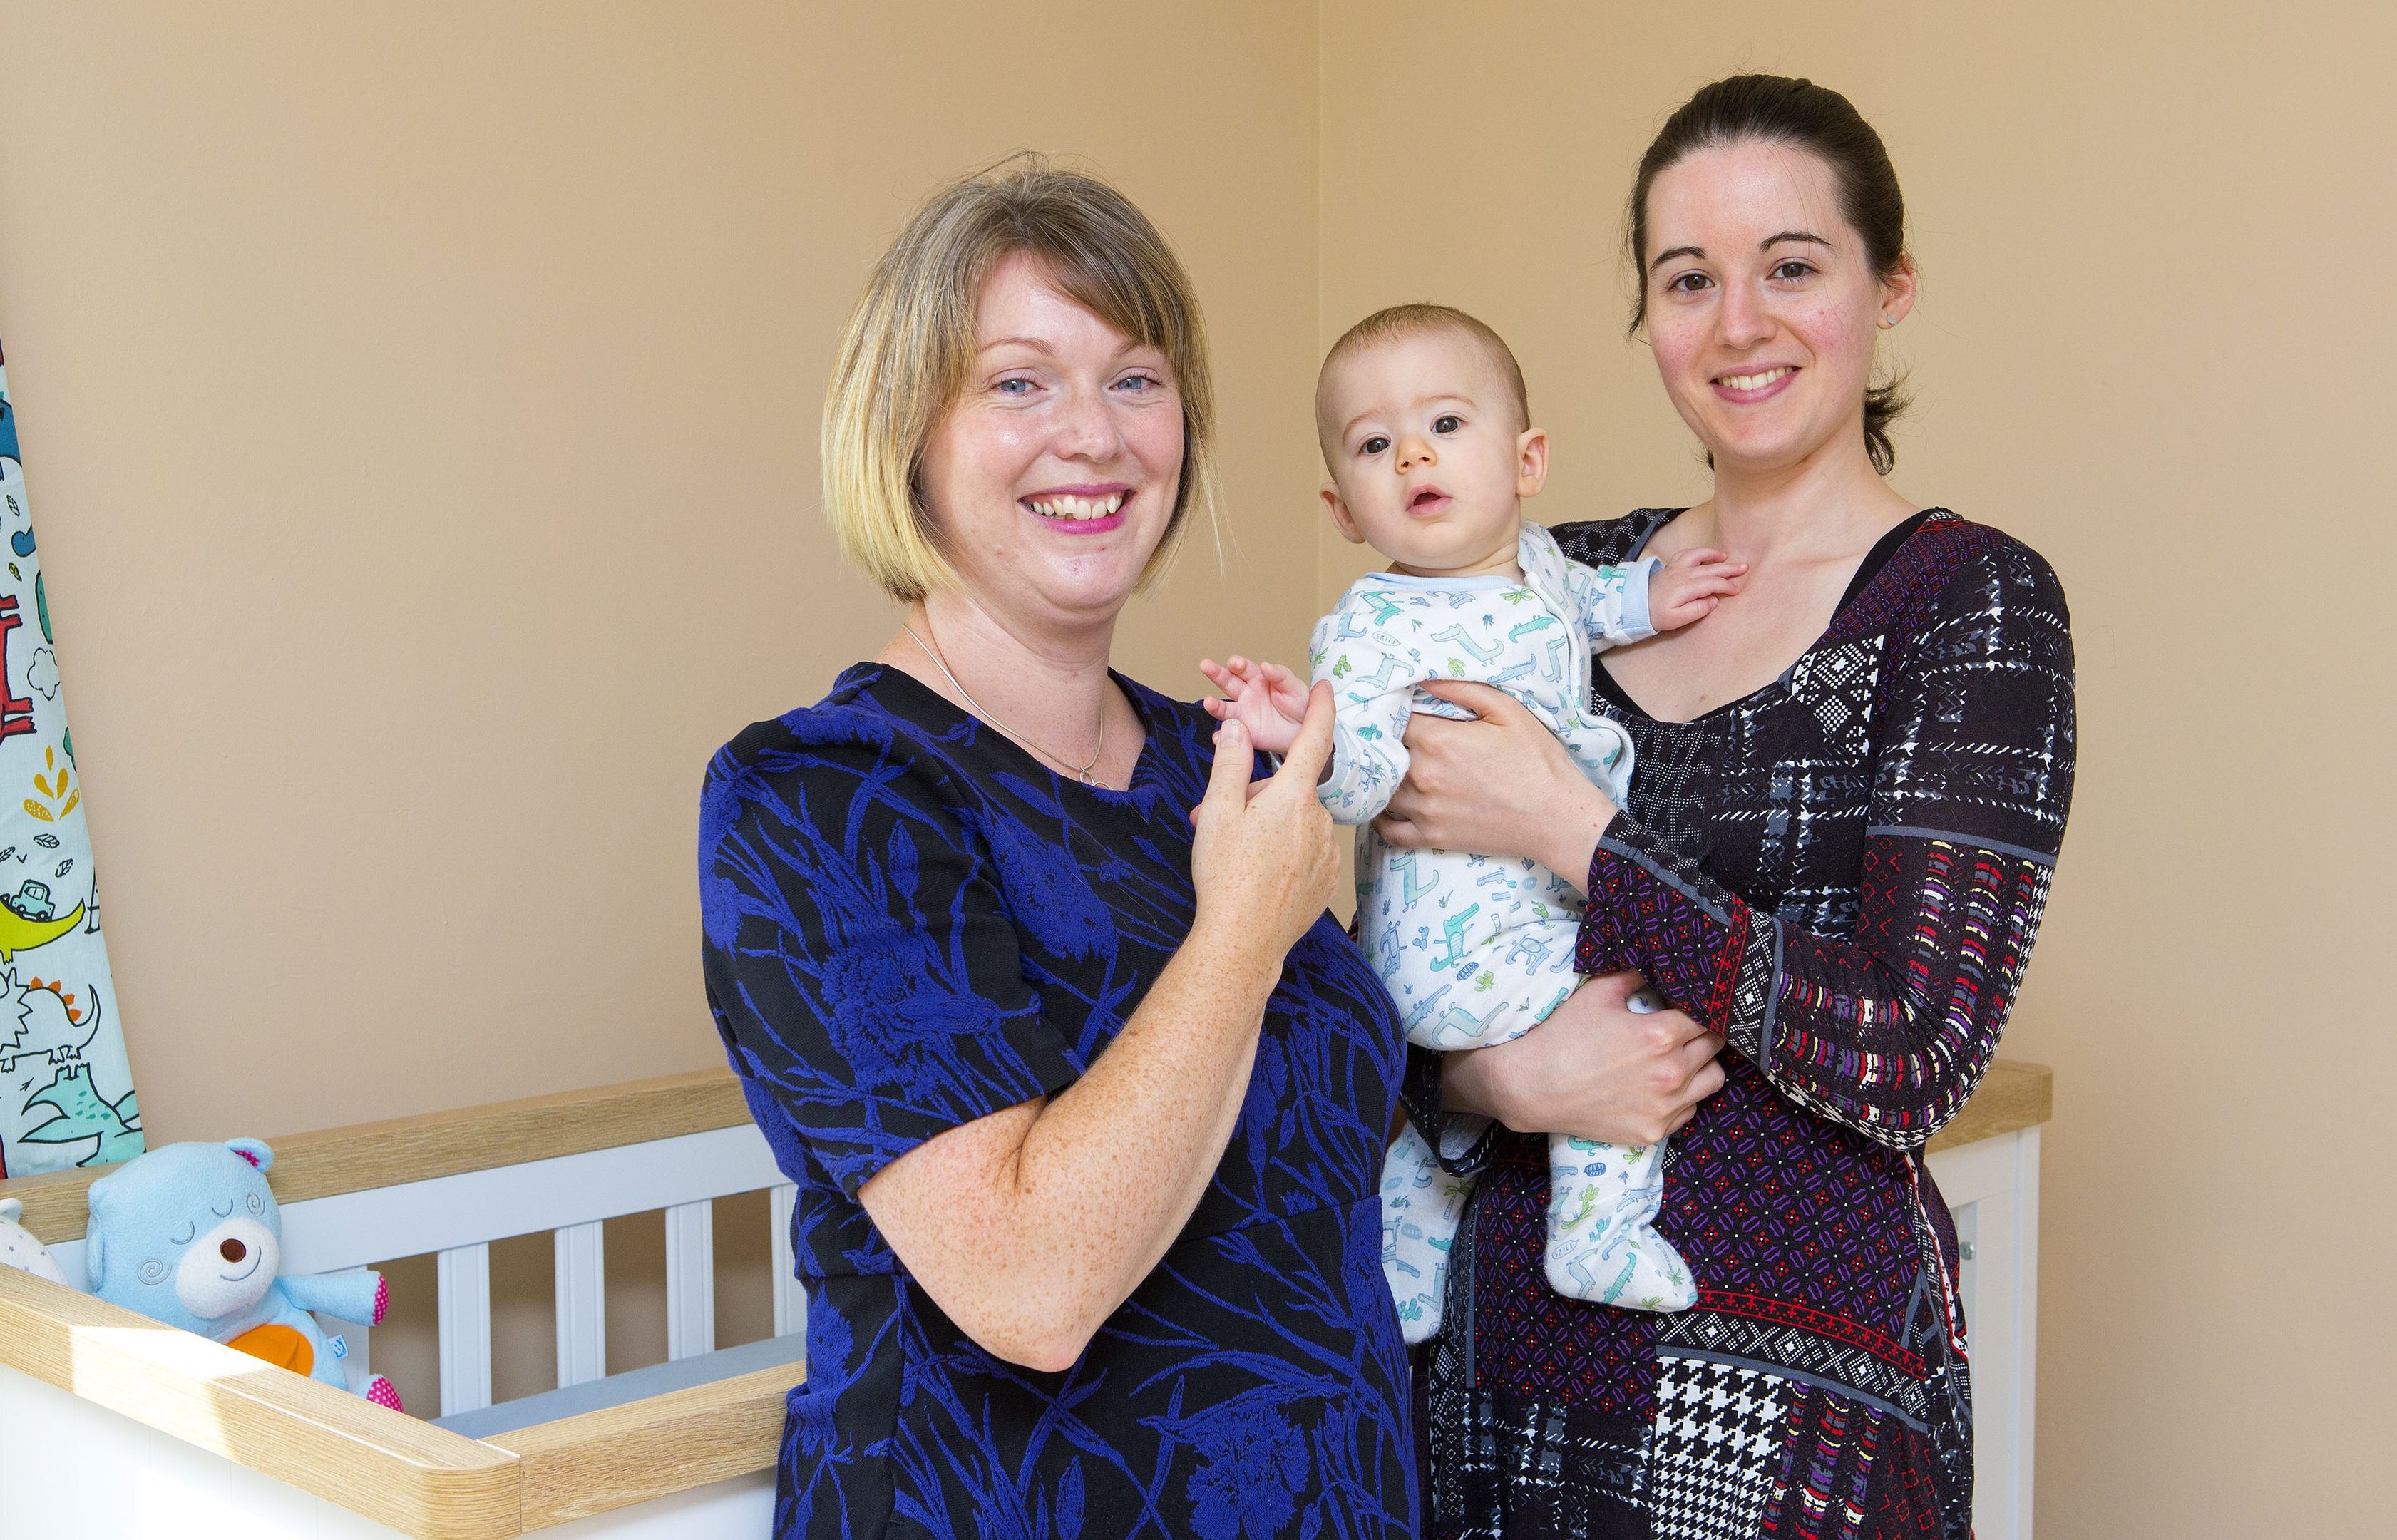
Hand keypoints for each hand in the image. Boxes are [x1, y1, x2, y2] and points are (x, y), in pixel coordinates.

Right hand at [1190, 684, 1341, 962]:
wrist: (1242, 942)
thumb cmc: (1225, 876)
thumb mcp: (1218, 811)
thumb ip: (1231, 763)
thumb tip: (1240, 727)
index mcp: (1292, 796)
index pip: (1314, 739)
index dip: (1322, 709)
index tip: (1327, 688)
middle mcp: (1318, 819)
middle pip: (1292, 790)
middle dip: (1263, 798)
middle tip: (1225, 824)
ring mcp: (1327, 852)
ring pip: (1298, 823)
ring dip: (1273, 828)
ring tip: (1239, 856)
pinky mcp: (1328, 879)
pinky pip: (1308, 852)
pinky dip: (1287, 854)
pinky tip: (1262, 875)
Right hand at [1198, 655, 1308, 755]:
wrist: (1305, 731)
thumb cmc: (1300, 705)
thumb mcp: (1294, 687)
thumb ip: (1280, 676)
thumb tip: (1266, 666)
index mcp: (1258, 678)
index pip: (1244, 668)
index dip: (1238, 664)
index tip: (1236, 663)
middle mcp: (1246, 694)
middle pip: (1227, 682)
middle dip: (1217, 673)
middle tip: (1206, 666)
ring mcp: (1243, 713)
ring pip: (1224, 707)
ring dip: (1214, 705)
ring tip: (1209, 703)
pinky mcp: (1244, 732)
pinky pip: (1229, 733)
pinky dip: (1222, 735)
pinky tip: (1219, 736)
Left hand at [1374, 680, 1615, 881]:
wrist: (1558, 818)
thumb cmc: (1538, 762)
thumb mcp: (1507, 711)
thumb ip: (1461, 690)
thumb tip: (1423, 679)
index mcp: (1438, 740)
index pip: (1393, 719)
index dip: (1393, 712)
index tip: (1399, 710)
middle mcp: (1422, 775)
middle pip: (1383, 752)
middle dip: (1386, 742)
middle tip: (1393, 736)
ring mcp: (1424, 809)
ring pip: (1382, 789)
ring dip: (1383, 776)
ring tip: (1390, 766)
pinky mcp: (1431, 836)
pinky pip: (1388, 831)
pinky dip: (1380, 819)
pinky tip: (1385, 806)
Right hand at [1443, 972, 1725, 1144]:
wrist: (1532, 1088)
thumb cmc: (1562, 1037)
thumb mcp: (1597, 994)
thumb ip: (1634, 976)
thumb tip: (1655, 967)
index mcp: (1661, 1035)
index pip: (1707, 1014)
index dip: (1701, 1005)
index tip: (1689, 1003)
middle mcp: (1672, 1073)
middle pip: (1714, 1045)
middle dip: (1703, 1032)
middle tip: (1684, 1027)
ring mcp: (1665, 1107)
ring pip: (1713, 1080)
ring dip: (1703, 1065)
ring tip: (1682, 1057)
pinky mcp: (1653, 1131)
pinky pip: (1690, 1111)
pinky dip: (1684, 1096)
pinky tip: (1661, 1086)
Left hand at [1648, 546, 1746, 631]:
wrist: (1633, 607)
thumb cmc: (1656, 615)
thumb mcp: (1677, 620)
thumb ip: (1697, 610)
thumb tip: (1713, 601)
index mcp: (1685, 588)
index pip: (1712, 583)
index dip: (1726, 586)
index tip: (1737, 590)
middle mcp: (1682, 574)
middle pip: (1709, 568)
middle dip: (1728, 568)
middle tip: (1744, 567)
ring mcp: (1675, 569)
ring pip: (1698, 557)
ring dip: (1713, 555)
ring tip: (1726, 557)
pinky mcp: (1670, 567)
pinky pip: (1685, 554)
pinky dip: (1697, 552)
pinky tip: (1705, 554)